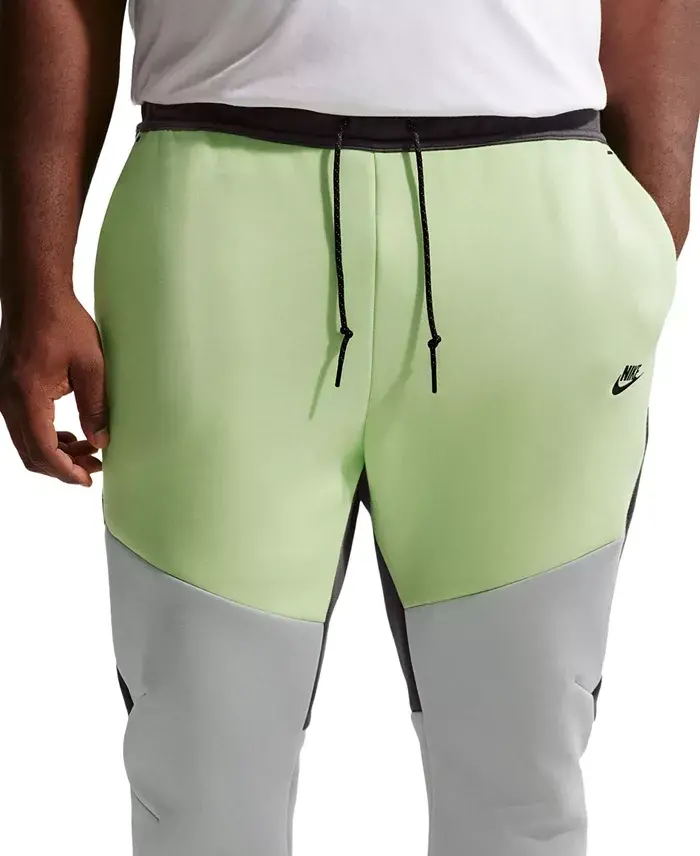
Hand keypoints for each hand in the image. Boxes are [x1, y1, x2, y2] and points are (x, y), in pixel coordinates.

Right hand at [0, 296, 107, 485]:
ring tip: (88, 453)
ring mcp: (4, 396)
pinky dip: (45, 437)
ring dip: (56, 453)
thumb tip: (101, 441)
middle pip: (31, 453)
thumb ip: (96, 407)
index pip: (43, 450)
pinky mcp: (8, 390)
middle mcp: (8, 400)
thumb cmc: (62, 322)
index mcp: (27, 397)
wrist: (35, 294)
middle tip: (94, 469)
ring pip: (26, 441)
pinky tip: (70, 436)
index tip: (87, 479)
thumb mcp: (91, 365)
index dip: (66, 471)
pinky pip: (23, 426)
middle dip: (62, 467)